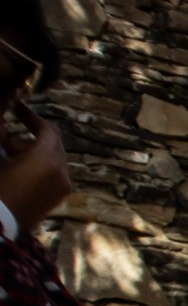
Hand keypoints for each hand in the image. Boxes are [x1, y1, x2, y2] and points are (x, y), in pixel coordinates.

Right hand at [0, 105, 71, 226]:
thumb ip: (0, 136)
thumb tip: (1, 119)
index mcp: (46, 160)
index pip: (48, 129)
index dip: (31, 117)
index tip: (18, 109)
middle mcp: (62, 172)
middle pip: (52, 143)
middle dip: (28, 138)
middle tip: (5, 142)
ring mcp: (64, 186)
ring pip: (52, 158)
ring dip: (32, 153)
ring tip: (8, 160)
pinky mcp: (60, 196)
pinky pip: (54, 172)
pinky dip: (39, 166)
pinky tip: (18, 171)